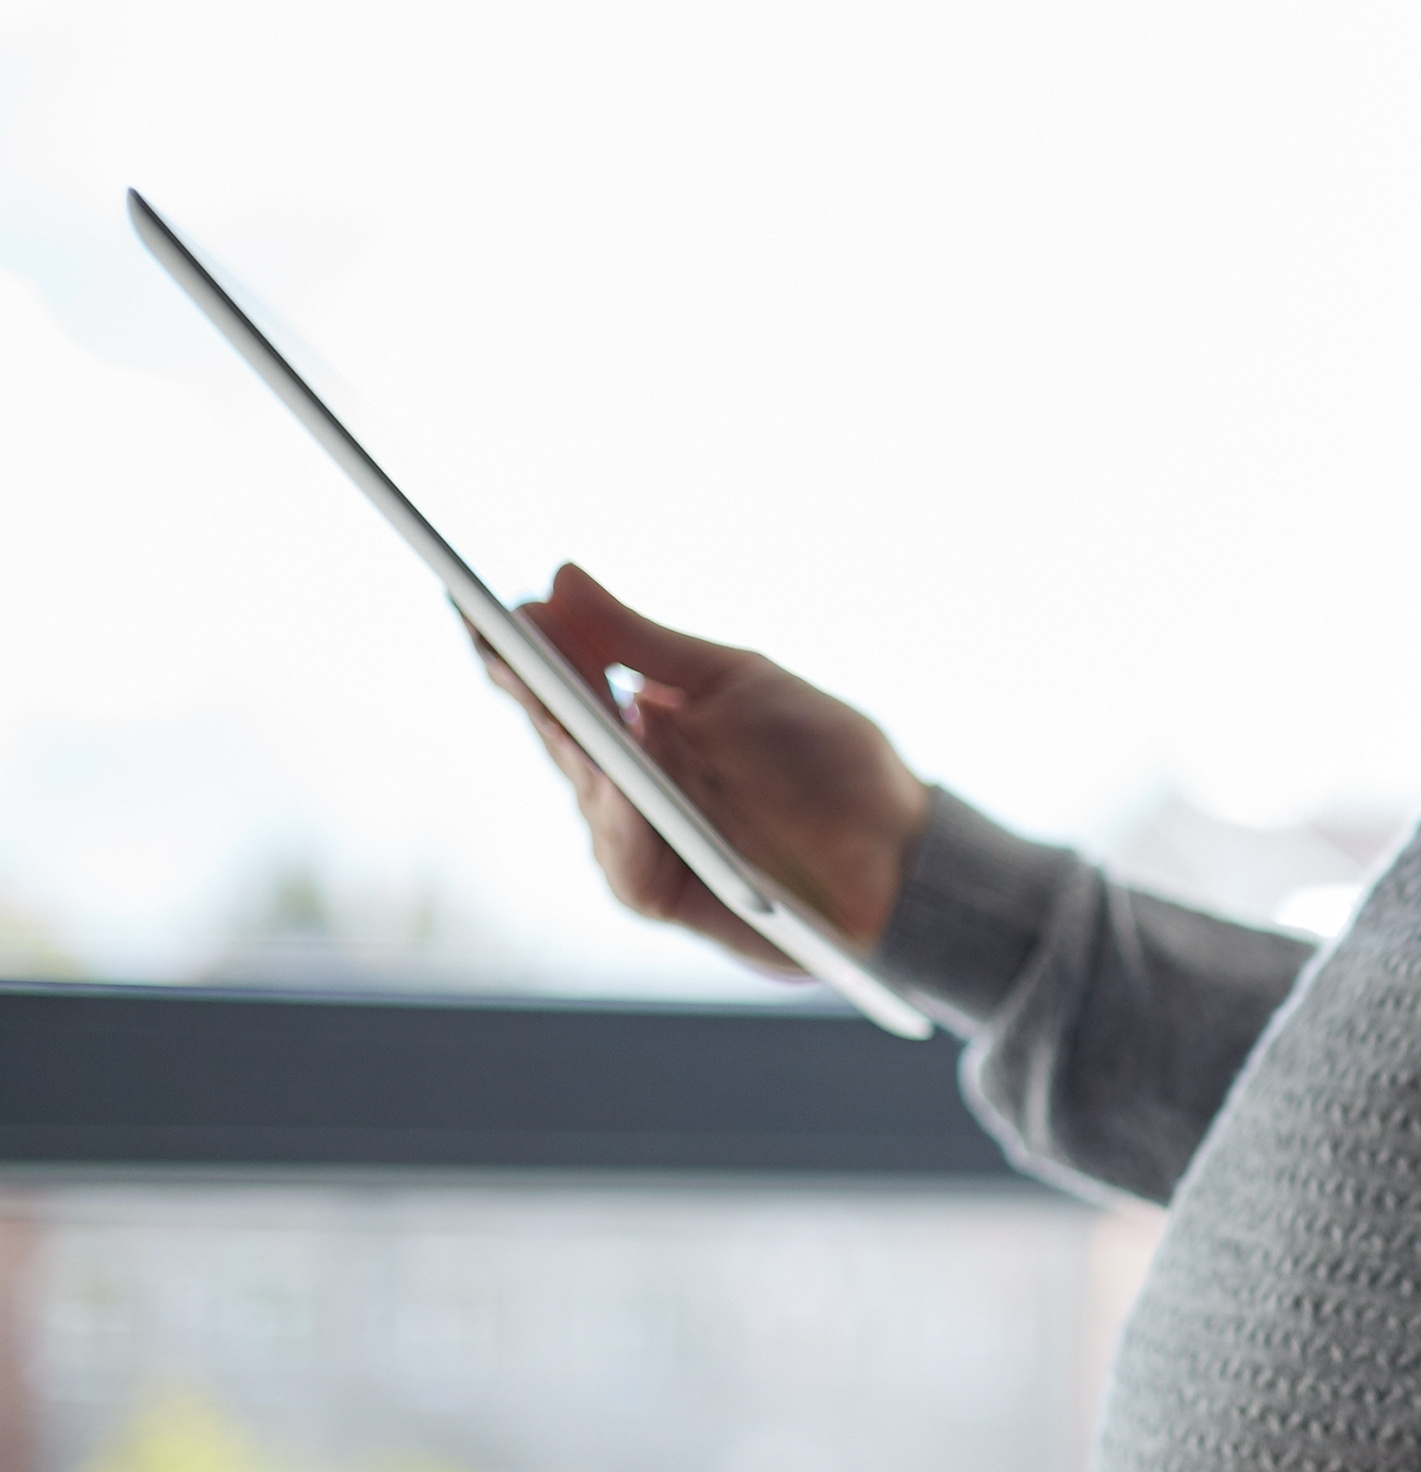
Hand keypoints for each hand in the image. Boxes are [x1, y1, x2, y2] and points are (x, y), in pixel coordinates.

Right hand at [481, 565, 931, 969]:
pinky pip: (622, 859)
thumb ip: (642, 641)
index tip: (473, 600)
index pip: (559, 679)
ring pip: (583, 791)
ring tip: (559, 699)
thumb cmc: (823, 757)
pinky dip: (621, 823)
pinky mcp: (664, 891)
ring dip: (573, 748)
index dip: (514, 646)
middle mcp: (627, 778)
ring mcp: (639, 837)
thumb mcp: (736, 680)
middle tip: (497, 640)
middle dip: (526, 685)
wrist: (897, 847)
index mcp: (640, 719)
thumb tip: (556, 579)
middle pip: (557, 731)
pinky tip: (619, 786)